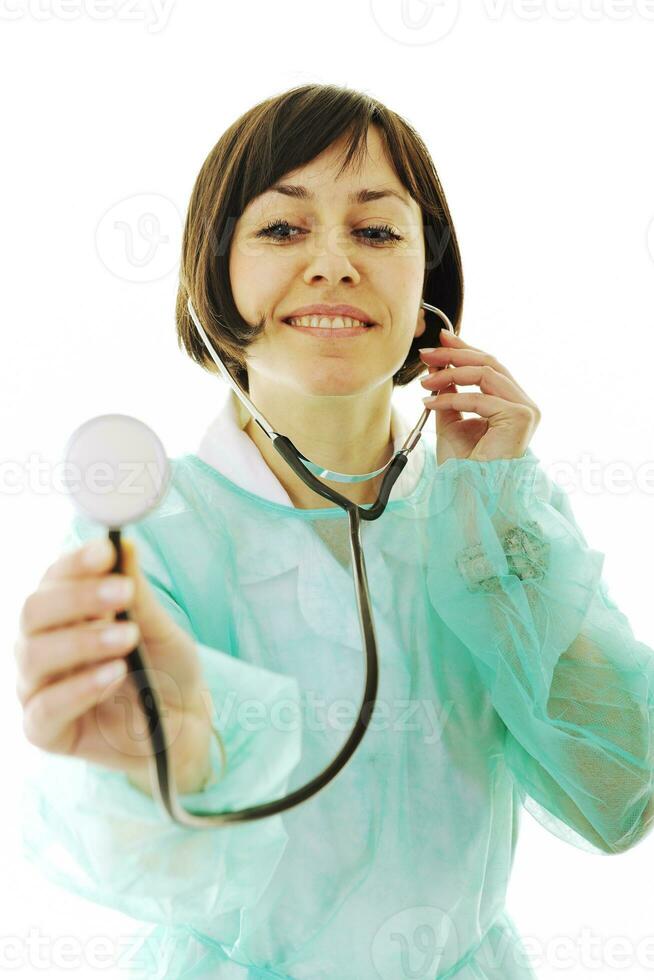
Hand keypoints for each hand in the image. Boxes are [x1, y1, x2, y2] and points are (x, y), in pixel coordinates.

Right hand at [15, 537, 212, 795]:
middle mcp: (42, 646)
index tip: (106, 552)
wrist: (185, 724)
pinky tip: (113, 674)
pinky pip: (44, 708)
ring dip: (82, 640)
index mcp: (64, 613)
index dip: (75, 563)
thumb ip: (136, 593)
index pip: (54, 579)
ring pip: (34, 655)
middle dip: (78, 596)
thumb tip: (123, 543)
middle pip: (32, 612)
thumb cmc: (165, 669)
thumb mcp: (158, 627)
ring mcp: (39, 688)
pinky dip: (79, 688)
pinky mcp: (46, 731)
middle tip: (122, 592)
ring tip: (127, 637)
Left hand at [419, 329, 540, 464]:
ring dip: (450, 373)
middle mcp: (524, 404)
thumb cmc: (465, 465)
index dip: (465, 349)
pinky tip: (430, 402)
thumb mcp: (451, 421)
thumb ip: (449, 393)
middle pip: (490, 364)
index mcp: (512, 403)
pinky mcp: (520, 418)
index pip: (490, 366)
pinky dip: (451, 397)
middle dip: (455, 354)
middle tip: (427, 354)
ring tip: (424, 381)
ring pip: (486, 374)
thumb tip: (438, 366)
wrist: (471, 492)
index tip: (440, 340)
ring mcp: (526, 410)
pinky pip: (480, 398)